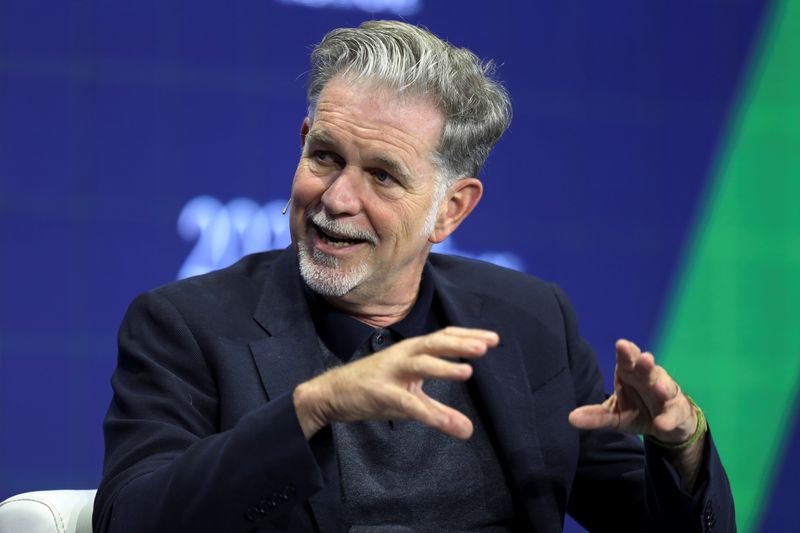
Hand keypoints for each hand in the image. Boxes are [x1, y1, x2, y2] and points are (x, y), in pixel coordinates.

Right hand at [293, 326, 498, 439]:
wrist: (333, 393)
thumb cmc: (375, 390)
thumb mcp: (411, 400)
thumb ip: (440, 412)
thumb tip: (469, 430)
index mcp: (413, 351)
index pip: (444, 337)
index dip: (468, 335)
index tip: (494, 338)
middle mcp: (403, 356)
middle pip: (435, 343)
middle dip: (460, 343)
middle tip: (486, 345)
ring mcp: (391, 372)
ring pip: (420, 364)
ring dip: (444, 367)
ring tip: (468, 371)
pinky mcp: (380, 392)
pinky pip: (405, 402)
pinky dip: (425, 412)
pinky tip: (442, 422)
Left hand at [568, 339, 697, 443]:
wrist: (665, 424)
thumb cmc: (635, 410)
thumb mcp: (613, 415)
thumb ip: (595, 416)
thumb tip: (570, 418)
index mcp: (630, 373)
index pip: (627, 359)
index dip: (626, 352)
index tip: (622, 345)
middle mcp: (649, 379)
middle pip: (647, 368)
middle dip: (645, 363)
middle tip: (644, 358)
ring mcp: (665, 393)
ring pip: (665, 387)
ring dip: (662, 387)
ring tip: (658, 388)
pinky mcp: (677, 411)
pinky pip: (673, 414)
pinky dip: (668, 419)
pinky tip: (661, 424)